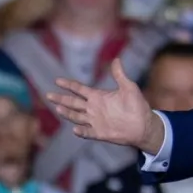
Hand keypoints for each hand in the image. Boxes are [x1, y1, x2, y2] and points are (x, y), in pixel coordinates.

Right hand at [46, 58, 164, 153]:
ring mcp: (95, 121)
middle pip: (73, 103)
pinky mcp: (100, 133)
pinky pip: (87, 132)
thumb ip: (120, 75)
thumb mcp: (129, 88)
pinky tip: (75, 129)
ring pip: (77, 117)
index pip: (79, 89)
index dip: (69, 85)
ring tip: (58, 108)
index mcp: (98, 96)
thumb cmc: (137, 105)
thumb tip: (116, 59)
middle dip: (61, 99)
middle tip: (48, 95)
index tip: (57, 80)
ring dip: (68, 113)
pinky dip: (81, 131)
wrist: (144, 125)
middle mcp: (93, 108)